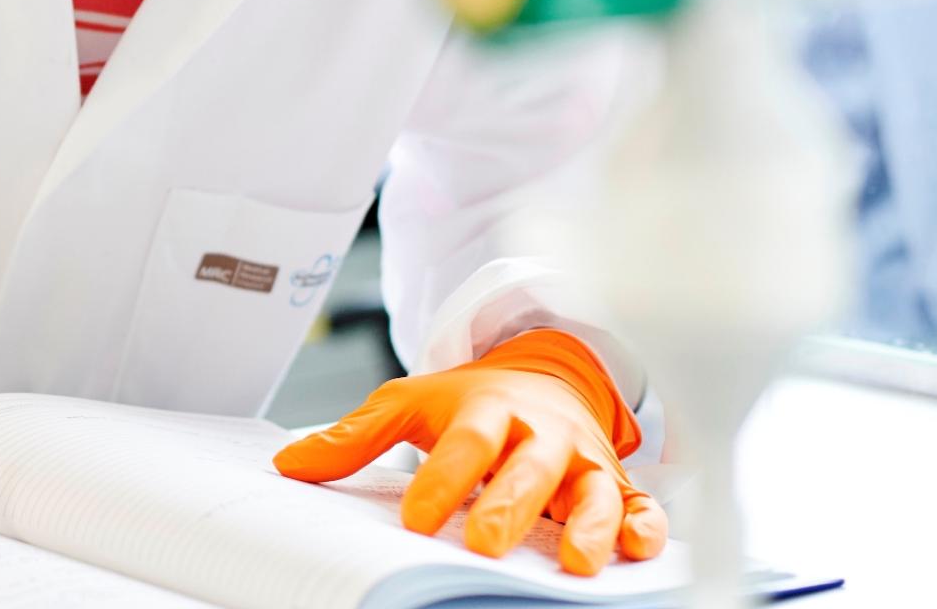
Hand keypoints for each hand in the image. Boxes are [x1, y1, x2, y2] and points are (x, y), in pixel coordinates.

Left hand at [272, 329, 667, 575]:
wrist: (542, 376)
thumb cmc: (471, 401)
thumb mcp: (410, 404)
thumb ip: (355, 437)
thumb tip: (289, 466)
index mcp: (488, 411)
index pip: (465, 443)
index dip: (442, 480)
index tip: (417, 518)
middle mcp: (541, 434)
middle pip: (528, 469)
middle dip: (509, 505)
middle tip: (484, 543)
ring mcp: (582, 462)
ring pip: (594, 491)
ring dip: (589, 524)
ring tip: (573, 560)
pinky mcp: (615, 485)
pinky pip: (642, 505)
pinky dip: (647, 526)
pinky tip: (640, 550)